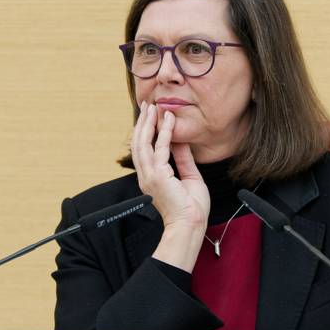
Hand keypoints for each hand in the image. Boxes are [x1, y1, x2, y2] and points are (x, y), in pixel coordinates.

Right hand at [131, 102, 209, 261]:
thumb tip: (180, 141)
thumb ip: (182, 158)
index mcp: (151, 177)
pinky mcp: (158, 175)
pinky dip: (164, 132)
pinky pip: (159, 148)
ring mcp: (149, 175)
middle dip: (143, 122)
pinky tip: (168, 120)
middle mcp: (146, 175)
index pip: (144, 149)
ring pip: (144, 142)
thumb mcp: (189, 176)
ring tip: (153, 107)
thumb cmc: (191, 207)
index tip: (151, 116)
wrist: (190, 224)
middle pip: (139, 143)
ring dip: (149, 123)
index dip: (146, 131)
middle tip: (147, 105)